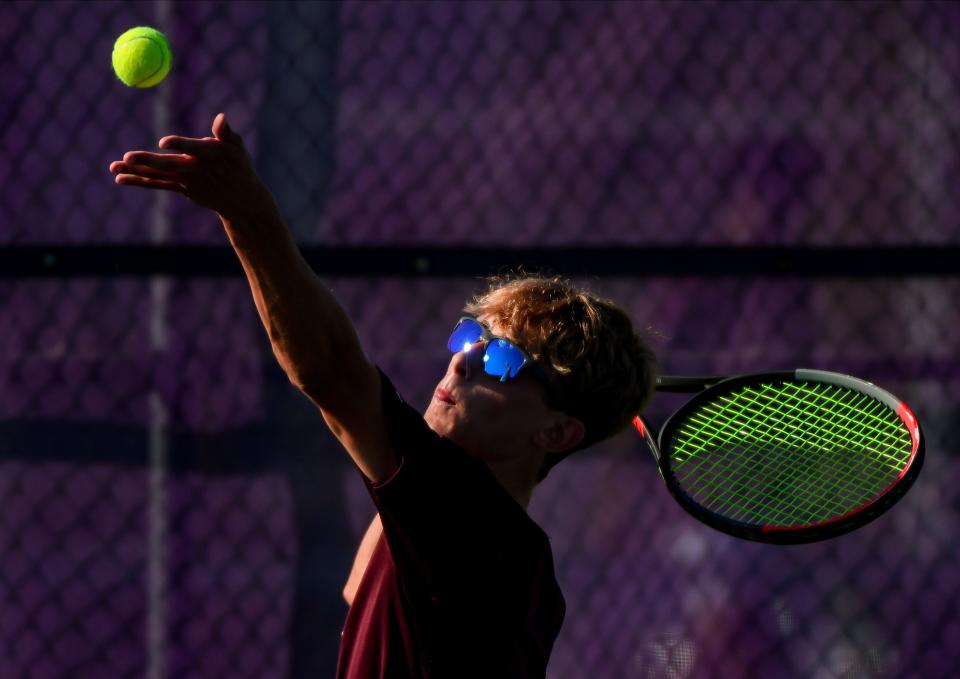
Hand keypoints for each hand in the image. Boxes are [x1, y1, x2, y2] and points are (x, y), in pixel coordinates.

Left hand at [109, 112, 276, 223]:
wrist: (241, 200)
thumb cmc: (239, 166)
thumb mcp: (237, 147)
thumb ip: (226, 133)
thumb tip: (221, 117)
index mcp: (210, 156)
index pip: (193, 149)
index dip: (179, 145)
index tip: (163, 142)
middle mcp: (196, 170)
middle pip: (169, 165)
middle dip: (147, 161)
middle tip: (127, 157)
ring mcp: (187, 182)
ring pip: (158, 176)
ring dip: (135, 173)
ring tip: (113, 167)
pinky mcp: (182, 189)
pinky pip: (158, 184)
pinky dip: (140, 182)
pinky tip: (120, 178)